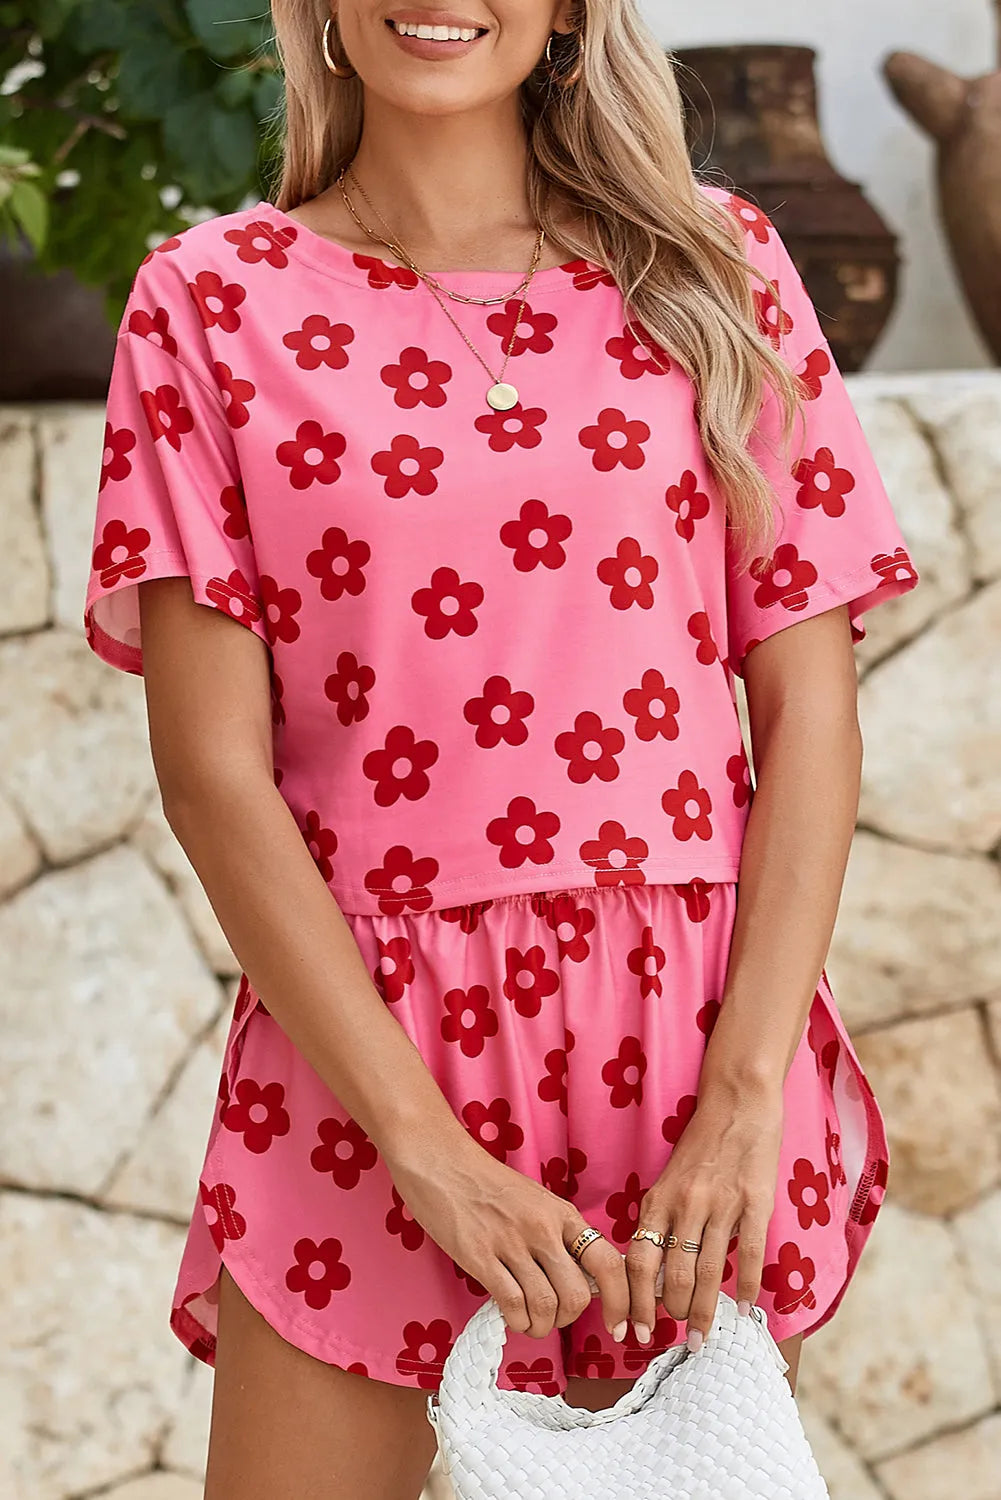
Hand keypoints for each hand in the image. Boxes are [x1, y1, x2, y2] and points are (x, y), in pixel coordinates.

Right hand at [387, 1130, 630, 1342]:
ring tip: (531, 1321)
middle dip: (569, 1319)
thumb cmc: (487, 1183)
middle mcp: (543, 1229)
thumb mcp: (536, 1202)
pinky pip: (512, 1304)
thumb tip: (580, 1279)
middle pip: (576, 1295)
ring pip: (546, 1306)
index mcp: (562, 1214)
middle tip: (555, 1317)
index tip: (617, 1324)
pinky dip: (518, 1322)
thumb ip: (558, 1235)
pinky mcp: (480, 1257)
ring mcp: (511, 1243)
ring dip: (542, 1325)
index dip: (621, 1300)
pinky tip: (513, 1317)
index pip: (608, 1263)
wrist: (441, 1161)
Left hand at [625, 1080, 783, 1347]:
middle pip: (673, 1274)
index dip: (635, 1301)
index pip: (638, 1260)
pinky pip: (749, 1252)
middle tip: (678, 1339)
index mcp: (659, 1199)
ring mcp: (721, 1203)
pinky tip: (747, 1309)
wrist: (737, 1101)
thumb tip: (655, 1274)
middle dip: (673, 1314)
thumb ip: (663, 1220)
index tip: (635, 1333)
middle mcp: (686, 1204)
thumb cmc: (701, 1144)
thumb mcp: (670, 1180)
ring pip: (708, 1270)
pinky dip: (747, 1286)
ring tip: (703, 1337)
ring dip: (704, 1310)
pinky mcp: (756, 1201)